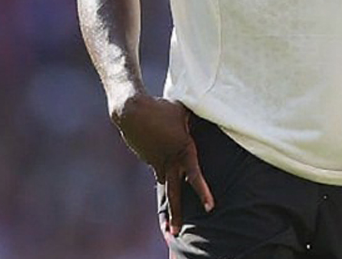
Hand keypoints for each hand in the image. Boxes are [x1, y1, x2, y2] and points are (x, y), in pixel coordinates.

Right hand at [112, 94, 214, 235]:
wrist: (132, 111)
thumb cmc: (161, 108)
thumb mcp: (183, 112)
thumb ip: (194, 120)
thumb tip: (206, 114)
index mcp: (183, 151)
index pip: (195, 175)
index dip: (203, 192)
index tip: (210, 207)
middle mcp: (170, 162)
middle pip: (174, 193)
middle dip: (175, 215)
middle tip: (175, 234)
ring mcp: (157, 163)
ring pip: (165, 187)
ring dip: (168, 208)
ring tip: (169, 228)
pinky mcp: (148, 160)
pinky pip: (159, 171)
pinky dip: (163, 174)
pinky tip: (162, 171)